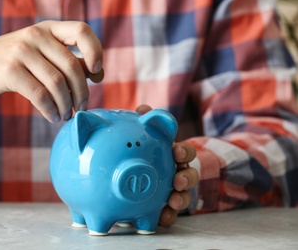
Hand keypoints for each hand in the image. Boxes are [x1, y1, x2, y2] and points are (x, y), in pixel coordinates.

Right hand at [0, 20, 103, 122]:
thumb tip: (98, 74)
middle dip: (82, 93)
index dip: (95, 51)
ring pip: (57, 83)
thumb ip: (69, 61)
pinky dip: (51, 110)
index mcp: (49, 29)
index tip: (97, 73)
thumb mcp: (42, 55)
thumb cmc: (16, 63)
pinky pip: (40, 95)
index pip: (81, 31)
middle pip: (72, 67)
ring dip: (66, 105)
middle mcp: (36, 35)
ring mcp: (21, 50)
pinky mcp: (9, 70)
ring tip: (66, 115)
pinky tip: (53, 117)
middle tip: (81, 108)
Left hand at [136, 104, 198, 226]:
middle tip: (177, 181)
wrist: (137, 177)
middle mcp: (178, 173)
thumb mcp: (146, 139)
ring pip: (184, 196)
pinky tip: (162, 219)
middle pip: (190, 175)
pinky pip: (171, 214)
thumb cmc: (146, 154)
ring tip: (172, 203)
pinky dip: (169, 217)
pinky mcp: (168, 208)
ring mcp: (175, 191)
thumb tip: (143, 108)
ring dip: (180, 199)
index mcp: (174, 156)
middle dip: (186, 178)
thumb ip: (145, 123)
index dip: (184, 152)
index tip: (177, 153)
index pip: (185, 152)